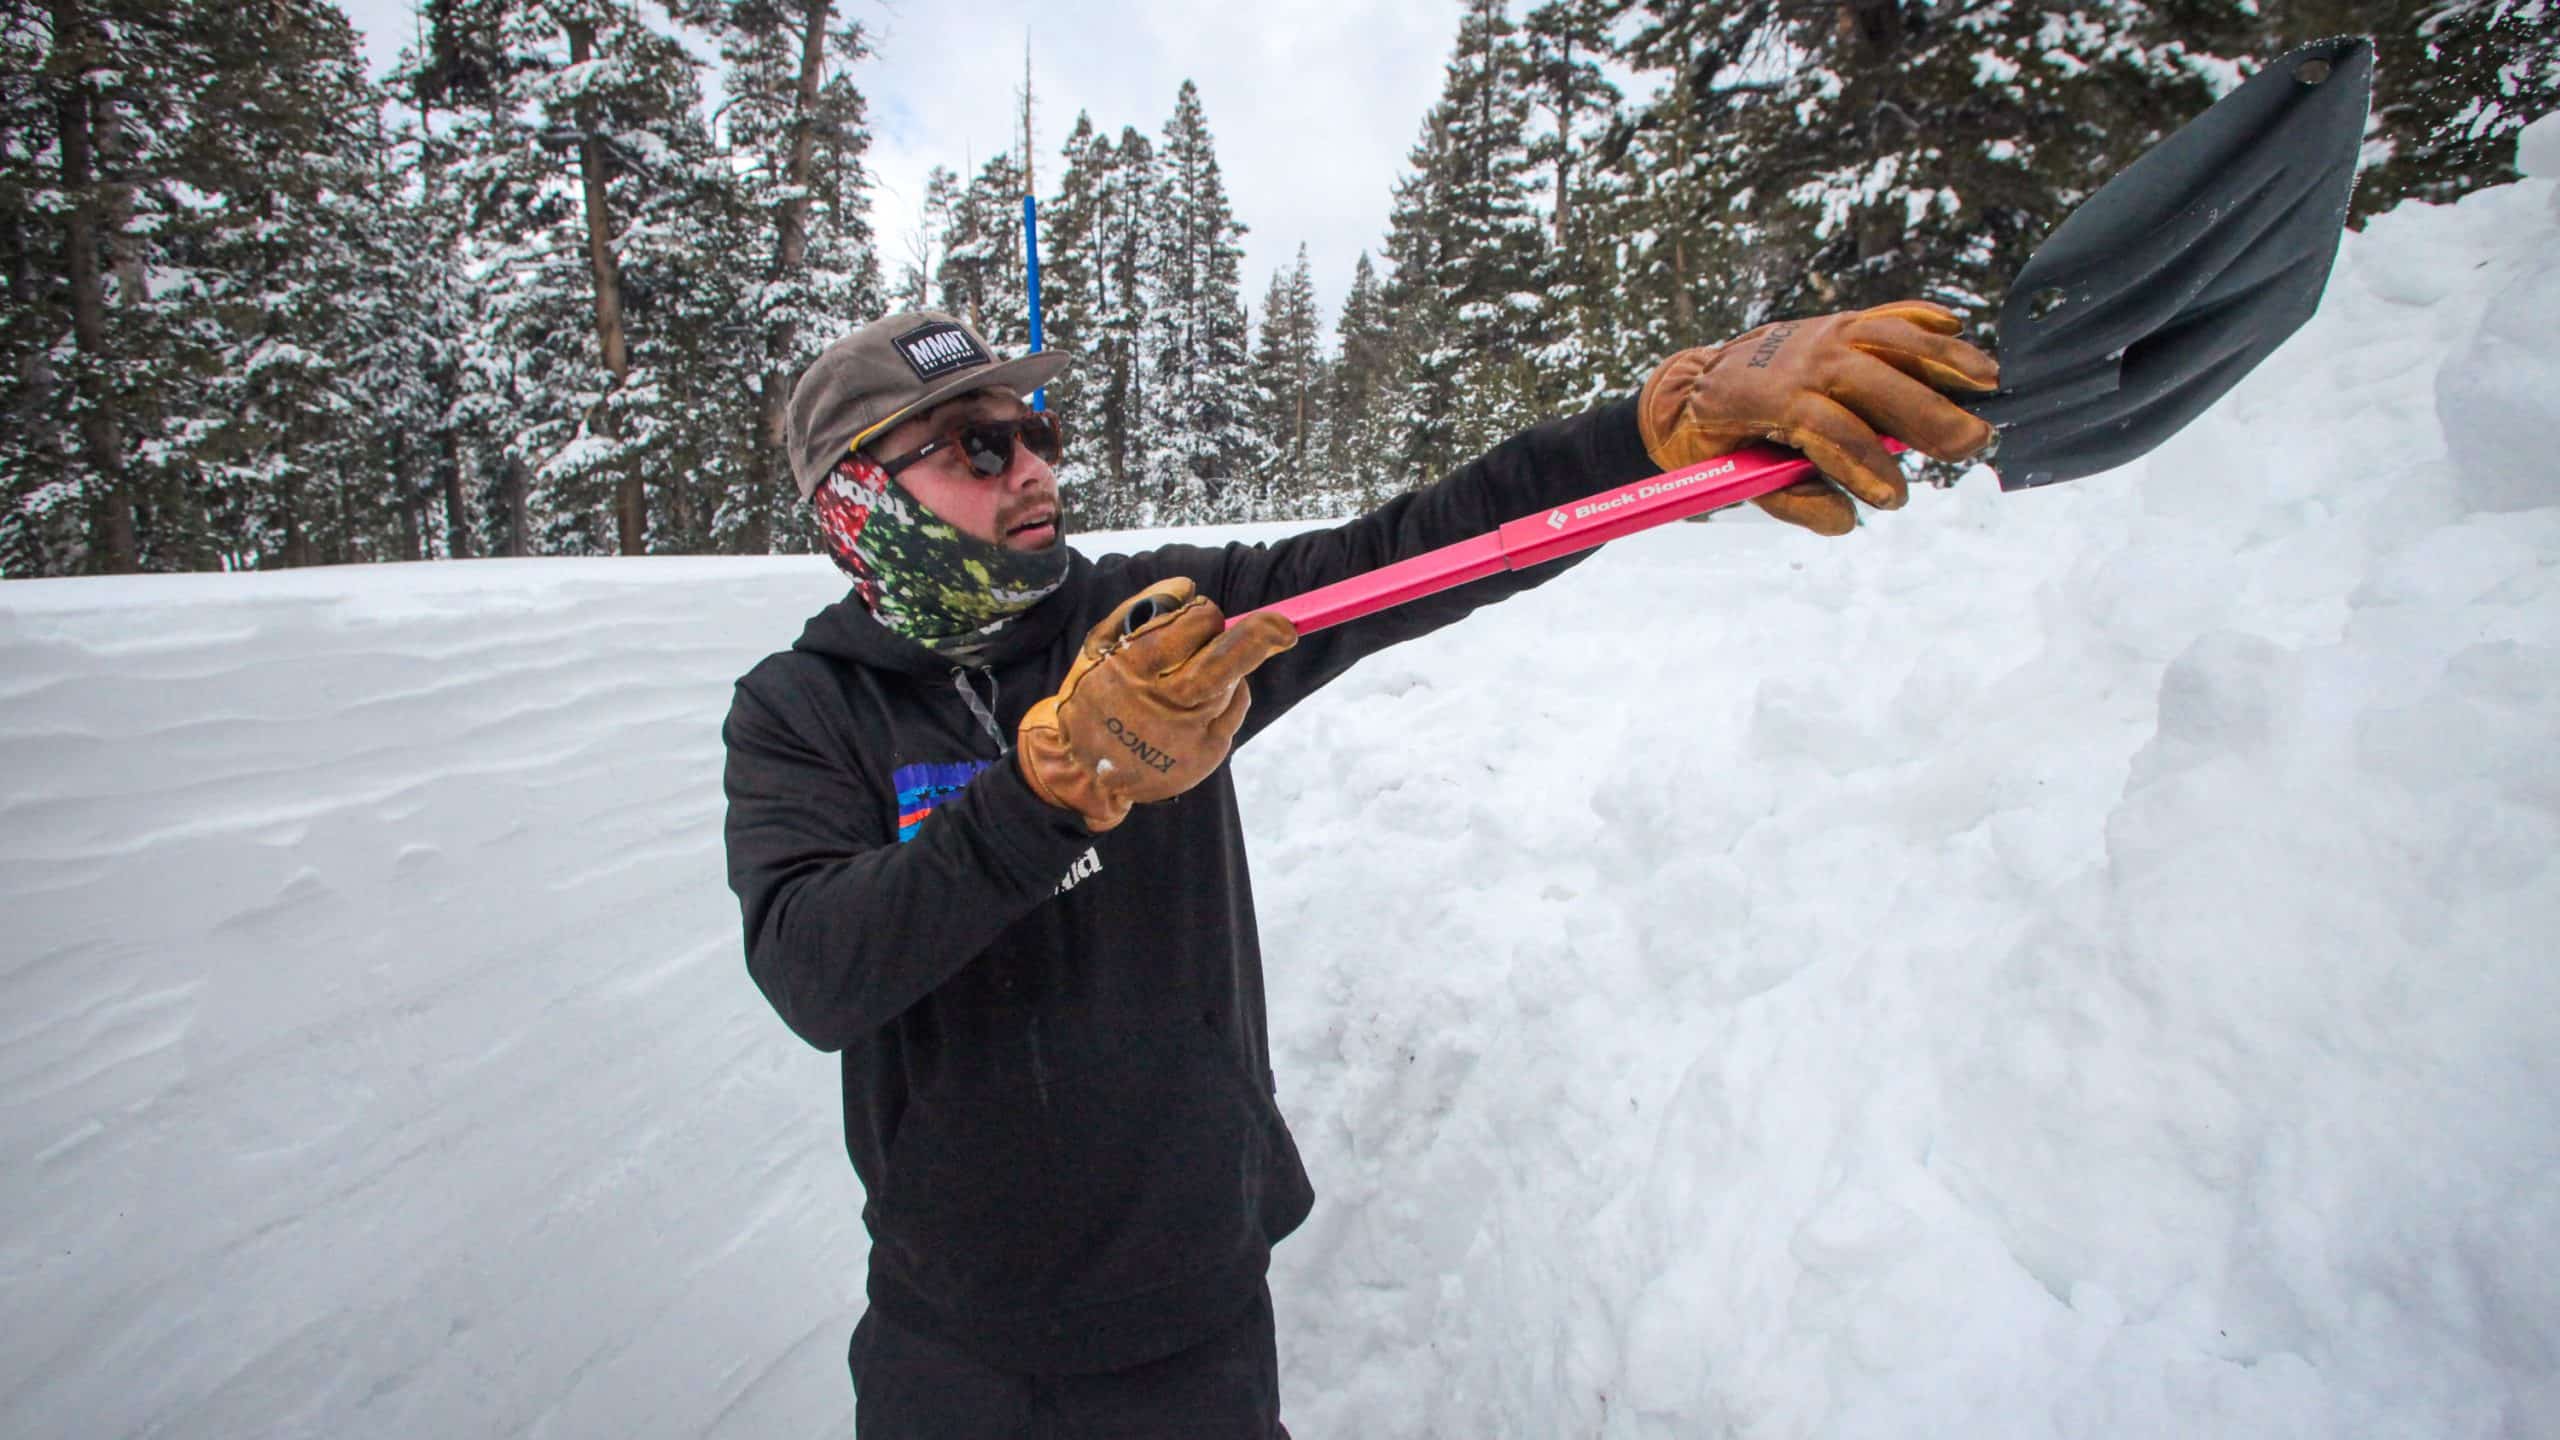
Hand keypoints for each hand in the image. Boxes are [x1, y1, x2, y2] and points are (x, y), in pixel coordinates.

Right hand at [1016, 578, 1297, 832]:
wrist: (1085, 770)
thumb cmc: (1097, 695)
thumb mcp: (1099, 646)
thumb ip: (1140, 609)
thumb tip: (1188, 587)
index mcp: (1129, 671)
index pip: (1187, 631)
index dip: (1203, 614)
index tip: (1204, 612)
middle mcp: (1160, 705)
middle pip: (1222, 665)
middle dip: (1257, 637)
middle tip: (1280, 626)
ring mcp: (1186, 735)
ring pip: (1230, 685)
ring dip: (1228, 665)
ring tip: (1197, 669)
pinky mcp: (1205, 755)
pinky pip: (1233, 709)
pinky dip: (1230, 693)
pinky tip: (1203, 698)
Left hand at [1639, 300, 2000, 536]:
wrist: (1694, 385)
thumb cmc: (1724, 441)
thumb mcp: (1742, 483)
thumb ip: (1794, 503)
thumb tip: (1848, 520)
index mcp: (1768, 398)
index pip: (1826, 427)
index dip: (1863, 462)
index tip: (1895, 496)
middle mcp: (1798, 358)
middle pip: (1869, 379)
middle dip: (1924, 411)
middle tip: (1971, 444)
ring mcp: (1820, 334)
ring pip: (1886, 339)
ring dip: (1941, 358)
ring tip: (1989, 381)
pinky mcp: (1835, 324)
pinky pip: (1882, 316)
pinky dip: (1919, 319)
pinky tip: (1957, 328)